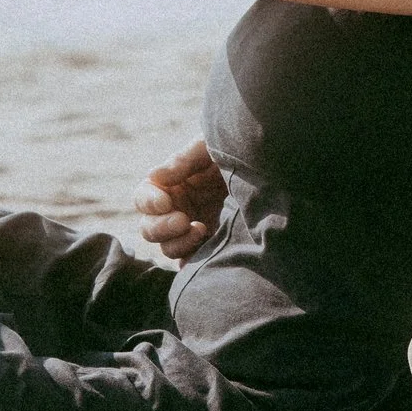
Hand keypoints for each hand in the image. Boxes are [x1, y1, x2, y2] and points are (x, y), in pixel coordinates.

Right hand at [134, 137, 225, 260]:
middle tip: (184, 221)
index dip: (149, 202)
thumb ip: (182, 161)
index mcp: (169, 185)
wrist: (268, 171)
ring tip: (202, 230)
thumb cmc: (233, 152)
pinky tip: (206, 252)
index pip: (143, 198)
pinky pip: (191, 262)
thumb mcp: (208, 148)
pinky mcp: (209, 245)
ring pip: (168, 248)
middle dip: (162, 227)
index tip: (165, 202)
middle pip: (149, 229)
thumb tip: (154, 176)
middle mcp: (176, 209)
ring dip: (179, 243)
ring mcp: (191, 230)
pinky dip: (192, 261)